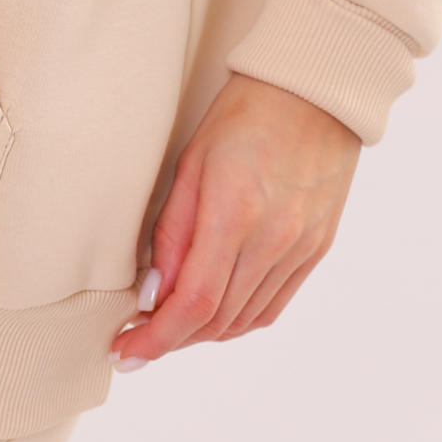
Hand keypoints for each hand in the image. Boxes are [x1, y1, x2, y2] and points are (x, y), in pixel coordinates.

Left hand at [111, 73, 360, 367]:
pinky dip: (238, 319)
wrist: (314, 90)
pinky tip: (214, 312)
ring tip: (169, 325)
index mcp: (236, 213)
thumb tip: (154, 293)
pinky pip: (273, 305)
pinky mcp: (317, 248)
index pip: (194, 303)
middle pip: (217, 320)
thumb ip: (173, 233)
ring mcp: (301, 248)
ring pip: (245, 320)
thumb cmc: (244, 114)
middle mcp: (274, 240)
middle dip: (171, 339)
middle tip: (136, 339)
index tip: (125, 352)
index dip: (156, 338)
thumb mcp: (191, 163)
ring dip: (203, 333)